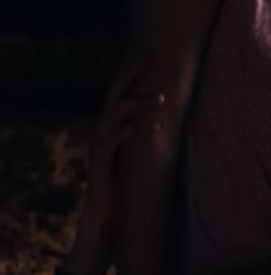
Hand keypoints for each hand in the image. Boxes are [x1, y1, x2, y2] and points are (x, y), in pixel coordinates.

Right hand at [65, 63, 163, 274]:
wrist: (107, 212)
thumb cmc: (125, 184)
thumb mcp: (138, 156)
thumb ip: (145, 137)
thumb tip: (168, 122)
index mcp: (112, 127)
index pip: (121, 95)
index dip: (132, 77)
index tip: (151, 62)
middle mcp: (102, 130)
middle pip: (116, 98)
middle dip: (136, 85)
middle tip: (161, 82)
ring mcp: (99, 143)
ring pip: (114, 115)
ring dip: (139, 107)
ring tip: (161, 104)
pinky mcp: (99, 159)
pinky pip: (112, 140)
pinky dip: (130, 132)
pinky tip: (150, 128)